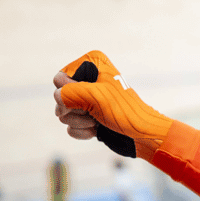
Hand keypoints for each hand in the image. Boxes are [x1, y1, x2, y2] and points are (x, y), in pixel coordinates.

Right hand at [53, 51, 172, 160]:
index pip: (60, 78)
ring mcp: (88, 100)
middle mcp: (89, 80)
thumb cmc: (124, 112)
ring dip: (80, 121)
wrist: (142, 135)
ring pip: (63, 113)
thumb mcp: (95, 96)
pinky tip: (97, 131)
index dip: (68, 92)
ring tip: (97, 122)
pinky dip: (82, 131)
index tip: (85, 99)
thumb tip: (57, 97)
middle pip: (59, 97)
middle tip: (91, 113)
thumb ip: (69, 92)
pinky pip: (70, 126)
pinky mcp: (88, 117)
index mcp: (93, 65)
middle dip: (74, 110)